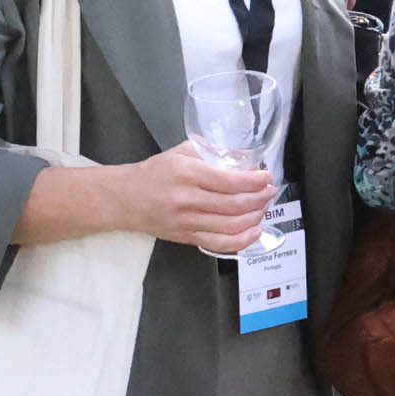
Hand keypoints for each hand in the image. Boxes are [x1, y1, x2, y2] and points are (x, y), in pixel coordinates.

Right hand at [120, 140, 276, 254]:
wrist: (124, 199)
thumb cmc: (152, 174)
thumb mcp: (180, 152)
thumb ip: (210, 152)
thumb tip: (242, 157)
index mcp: (186, 173)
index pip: (228, 180)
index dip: (253, 181)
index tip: (266, 177)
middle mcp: (187, 199)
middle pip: (234, 205)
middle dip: (259, 199)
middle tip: (270, 191)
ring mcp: (187, 222)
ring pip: (231, 226)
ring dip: (255, 217)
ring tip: (264, 207)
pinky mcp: (187, 237)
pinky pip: (220, 243)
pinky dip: (242, 241)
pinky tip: (254, 231)